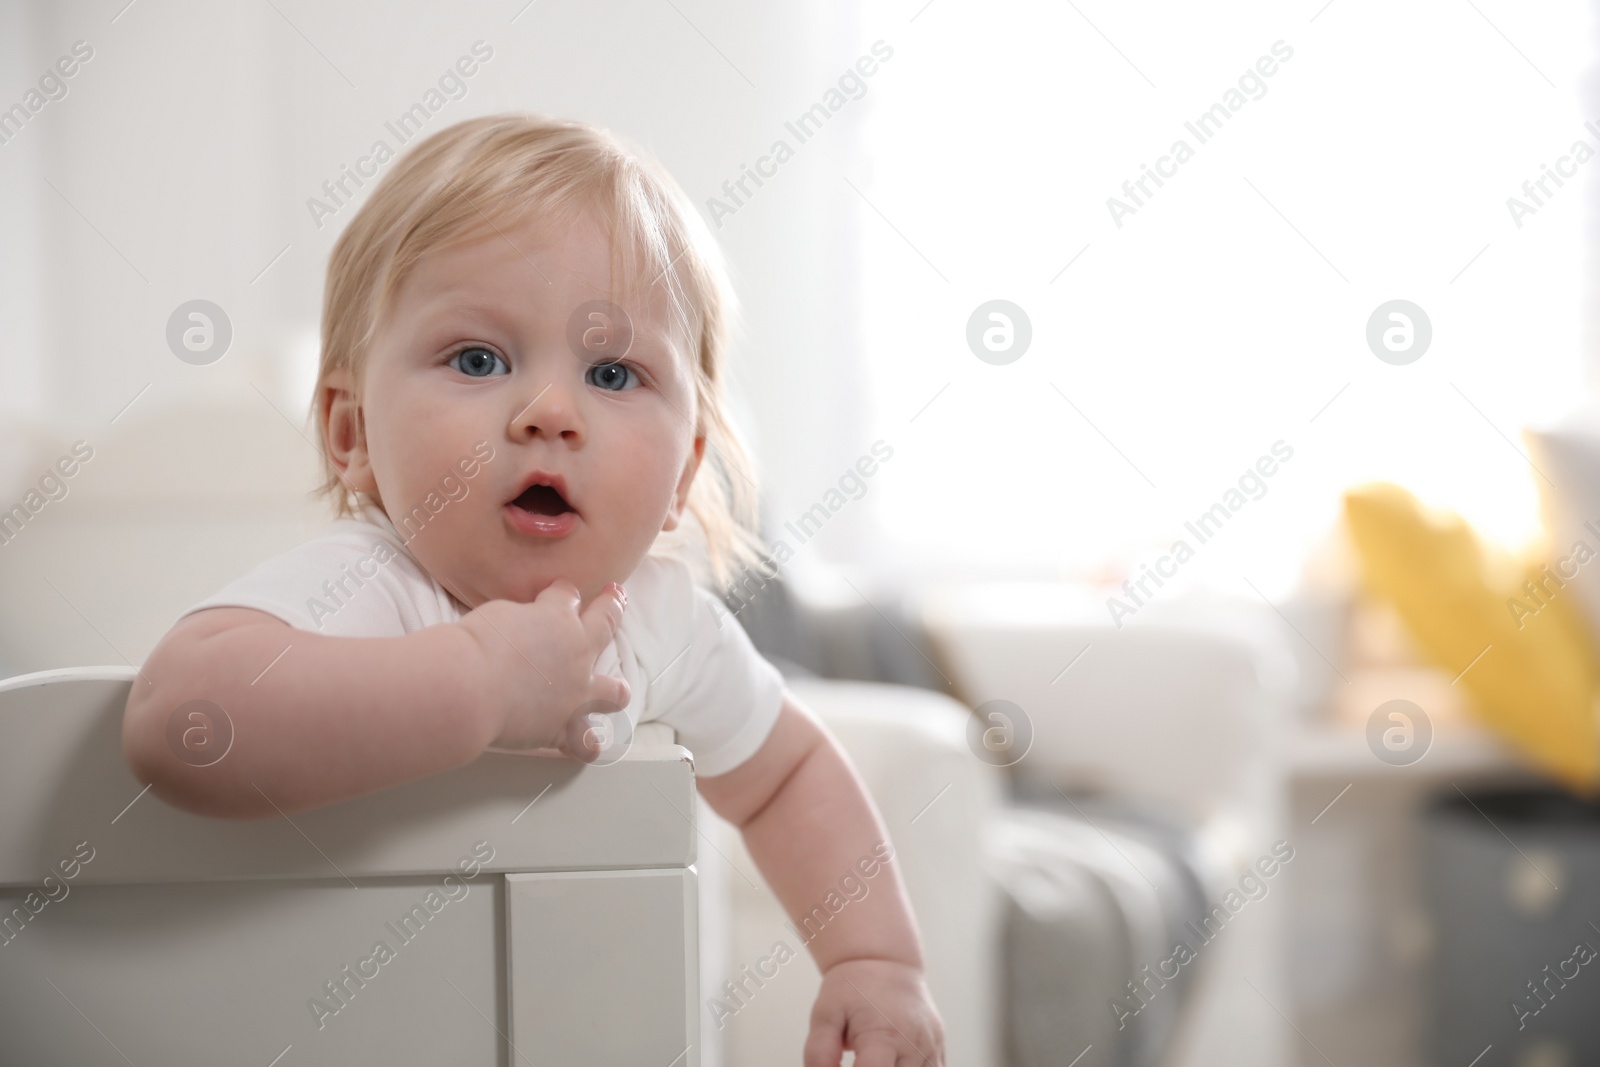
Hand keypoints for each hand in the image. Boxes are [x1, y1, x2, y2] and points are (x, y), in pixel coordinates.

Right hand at [457, 579, 629, 759]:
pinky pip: (584, 743)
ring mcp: (575, 693)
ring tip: (619, 690)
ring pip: (613, 692)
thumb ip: (519, 618)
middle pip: (605, 623)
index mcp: (557, 618)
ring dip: (616, 690)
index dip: (563, 592)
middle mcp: (576, 652)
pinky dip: (585, 745)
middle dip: (612, 606)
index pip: (568, 595)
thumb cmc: (474, 647)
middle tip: (616, 596)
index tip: (559, 591)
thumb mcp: (497, 613)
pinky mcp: (563, 727)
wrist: (469, 688)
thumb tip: (523, 625)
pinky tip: (588, 747)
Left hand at [804, 958, 944, 1066]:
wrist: (885, 961)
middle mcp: (914, 1045)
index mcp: (885, 1036)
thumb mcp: (825, 1014)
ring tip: (876, 1057)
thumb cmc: (852, 988)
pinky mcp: (939, 1050)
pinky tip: (893, 1060)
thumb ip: (819, 1052)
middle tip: (858, 1058)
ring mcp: (931, 1048)